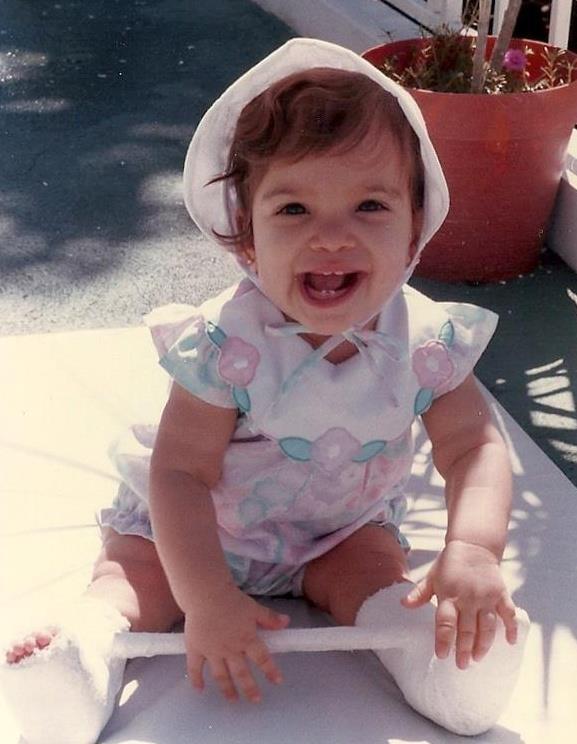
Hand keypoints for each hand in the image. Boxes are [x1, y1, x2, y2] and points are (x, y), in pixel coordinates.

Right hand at [184, 587, 289, 702]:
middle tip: (255, 700)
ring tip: (233, 700)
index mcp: (247, 639)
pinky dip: (196, 680)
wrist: (206, 594)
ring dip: (227, 689)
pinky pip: (195, 668)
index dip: (270, 671)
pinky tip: (199, 690)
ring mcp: (212, 652)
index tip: (277, 682)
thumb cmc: (231, 599)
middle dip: (249, 688)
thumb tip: (286, 622)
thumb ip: (269, 618)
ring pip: (221, 676)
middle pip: (241, 673)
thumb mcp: (254, 607)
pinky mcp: (196, 649)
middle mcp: (231, 649)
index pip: (262, 659)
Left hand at [401, 540, 517, 668]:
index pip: (445, 622)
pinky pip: (508, 614)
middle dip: (463, 650)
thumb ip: (419, 593)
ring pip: (487, 626)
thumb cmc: (450, 564)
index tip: (442, 655)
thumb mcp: (432, 576)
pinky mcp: (501, 594)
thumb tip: (403, 604)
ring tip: (477, 658)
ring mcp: (486, 597)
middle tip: (461, 665)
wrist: (474, 546)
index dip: (443, 640)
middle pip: (467, 629)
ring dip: (483, 645)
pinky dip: (511, 628)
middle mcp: (468, 598)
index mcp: (449, 595)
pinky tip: (510, 643)